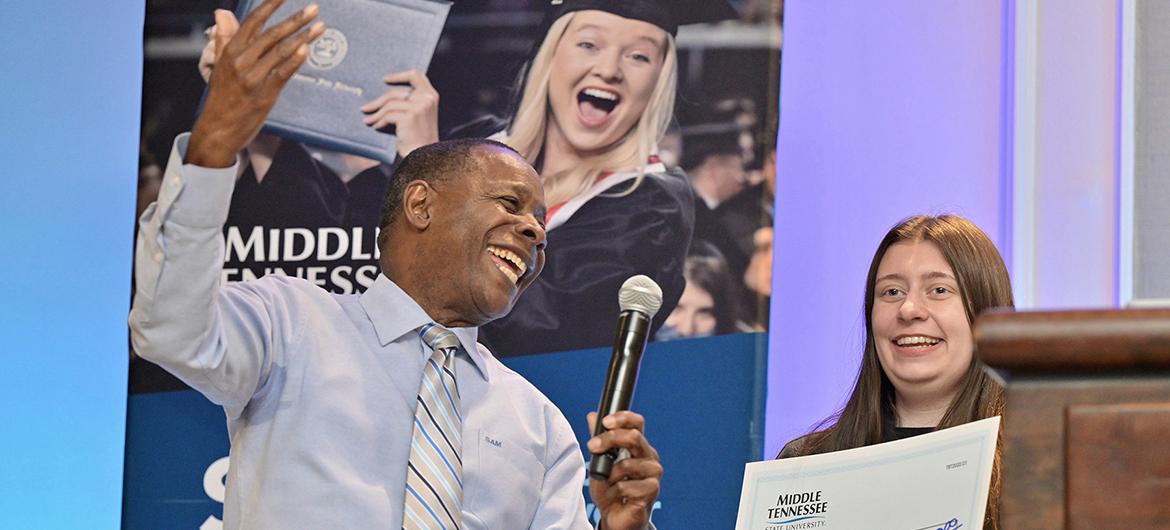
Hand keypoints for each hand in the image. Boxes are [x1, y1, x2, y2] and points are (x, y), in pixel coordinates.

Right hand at [186, 0, 324, 167]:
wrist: (217, 130)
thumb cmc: (222, 97)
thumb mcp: (219, 65)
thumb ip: (224, 38)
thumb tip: (222, 13)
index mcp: (231, 51)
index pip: (253, 21)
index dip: (270, 5)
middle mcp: (241, 61)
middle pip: (272, 34)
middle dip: (295, 19)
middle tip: (314, 8)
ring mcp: (252, 77)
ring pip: (280, 51)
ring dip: (303, 37)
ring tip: (320, 26)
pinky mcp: (264, 94)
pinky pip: (282, 74)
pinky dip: (294, 61)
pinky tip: (307, 49)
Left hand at [360, 69, 439, 157]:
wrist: (424, 156)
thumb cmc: (420, 138)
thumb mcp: (420, 115)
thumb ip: (412, 102)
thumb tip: (385, 97)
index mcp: (431, 95)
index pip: (415, 75)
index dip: (399, 76)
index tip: (385, 80)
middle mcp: (427, 98)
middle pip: (396, 92)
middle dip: (378, 101)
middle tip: (366, 108)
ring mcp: (419, 107)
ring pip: (389, 104)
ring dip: (376, 113)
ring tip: (368, 120)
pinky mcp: (409, 116)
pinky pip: (388, 115)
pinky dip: (379, 122)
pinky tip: (377, 127)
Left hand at [586, 411, 661, 529]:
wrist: (615, 516)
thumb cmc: (610, 489)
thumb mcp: (600, 462)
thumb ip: (598, 439)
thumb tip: (592, 416)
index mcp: (638, 446)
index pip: (637, 424)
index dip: (623, 418)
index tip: (605, 422)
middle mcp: (649, 457)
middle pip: (634, 437)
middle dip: (609, 439)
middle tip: (592, 446)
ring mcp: (653, 473)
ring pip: (627, 464)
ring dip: (609, 475)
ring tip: (607, 484)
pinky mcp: (652, 490)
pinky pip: (626, 486)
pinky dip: (613, 492)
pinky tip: (614, 496)